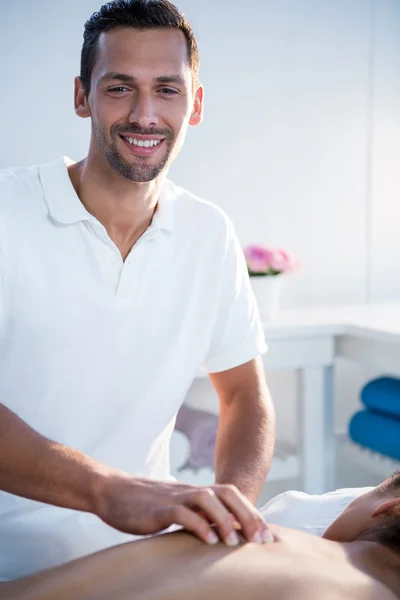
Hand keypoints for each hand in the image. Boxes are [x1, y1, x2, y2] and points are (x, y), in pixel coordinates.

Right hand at [94, 470, 272, 545]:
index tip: (268, 535)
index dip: (252, 513)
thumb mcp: (176, 508)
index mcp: (197, 492)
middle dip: (248, 515)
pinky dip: (198, 525)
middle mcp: (190, 491)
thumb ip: (197, 516)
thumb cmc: (146, 505)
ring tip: (235, 541)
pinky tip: (208, 540)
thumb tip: (219, 534)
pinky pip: (182, 513)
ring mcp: (175, 497)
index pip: (232, 496)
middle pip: (227, 494)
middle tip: (261, 539)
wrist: (113, 492)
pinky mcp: (159, 509)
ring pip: (208, 499)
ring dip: (225, 519)